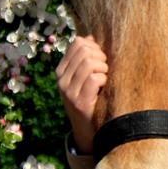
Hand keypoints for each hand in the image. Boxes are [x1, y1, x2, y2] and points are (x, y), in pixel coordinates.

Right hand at [55, 35, 107, 153]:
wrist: (87, 131)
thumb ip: (85, 59)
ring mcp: (69, 91)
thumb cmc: (92, 100)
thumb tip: (89, 37)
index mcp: (61, 71)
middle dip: (101, 57)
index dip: (95, 46)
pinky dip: (104, 80)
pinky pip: (94, 78)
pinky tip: (105, 88)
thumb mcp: (84, 78)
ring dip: (104, 69)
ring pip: (90, 63)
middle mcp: (61, 80)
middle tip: (106, 71)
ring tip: (105, 79)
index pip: (77, 43)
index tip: (101, 59)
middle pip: (85, 50)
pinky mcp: (80, 102)